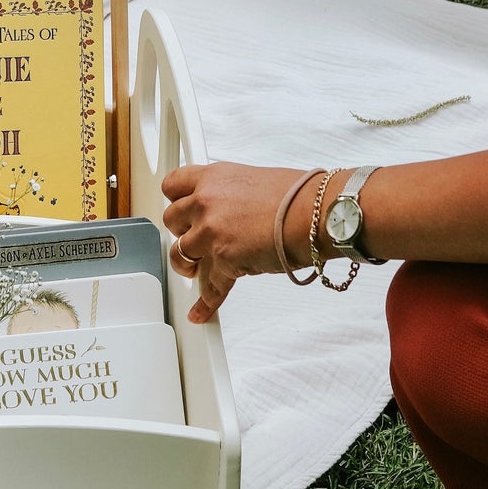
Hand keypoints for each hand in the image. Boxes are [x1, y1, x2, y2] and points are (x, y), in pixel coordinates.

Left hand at [161, 161, 309, 321]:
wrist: (316, 213)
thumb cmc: (299, 195)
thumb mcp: (256, 179)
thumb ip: (234, 193)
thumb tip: (233, 206)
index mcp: (214, 177)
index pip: (174, 185)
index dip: (175, 200)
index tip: (178, 208)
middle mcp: (207, 201)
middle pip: (171, 220)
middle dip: (180, 232)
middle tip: (192, 238)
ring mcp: (212, 232)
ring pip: (180, 253)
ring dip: (186, 264)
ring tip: (194, 269)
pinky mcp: (224, 260)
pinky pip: (209, 287)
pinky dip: (204, 303)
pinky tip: (199, 311)